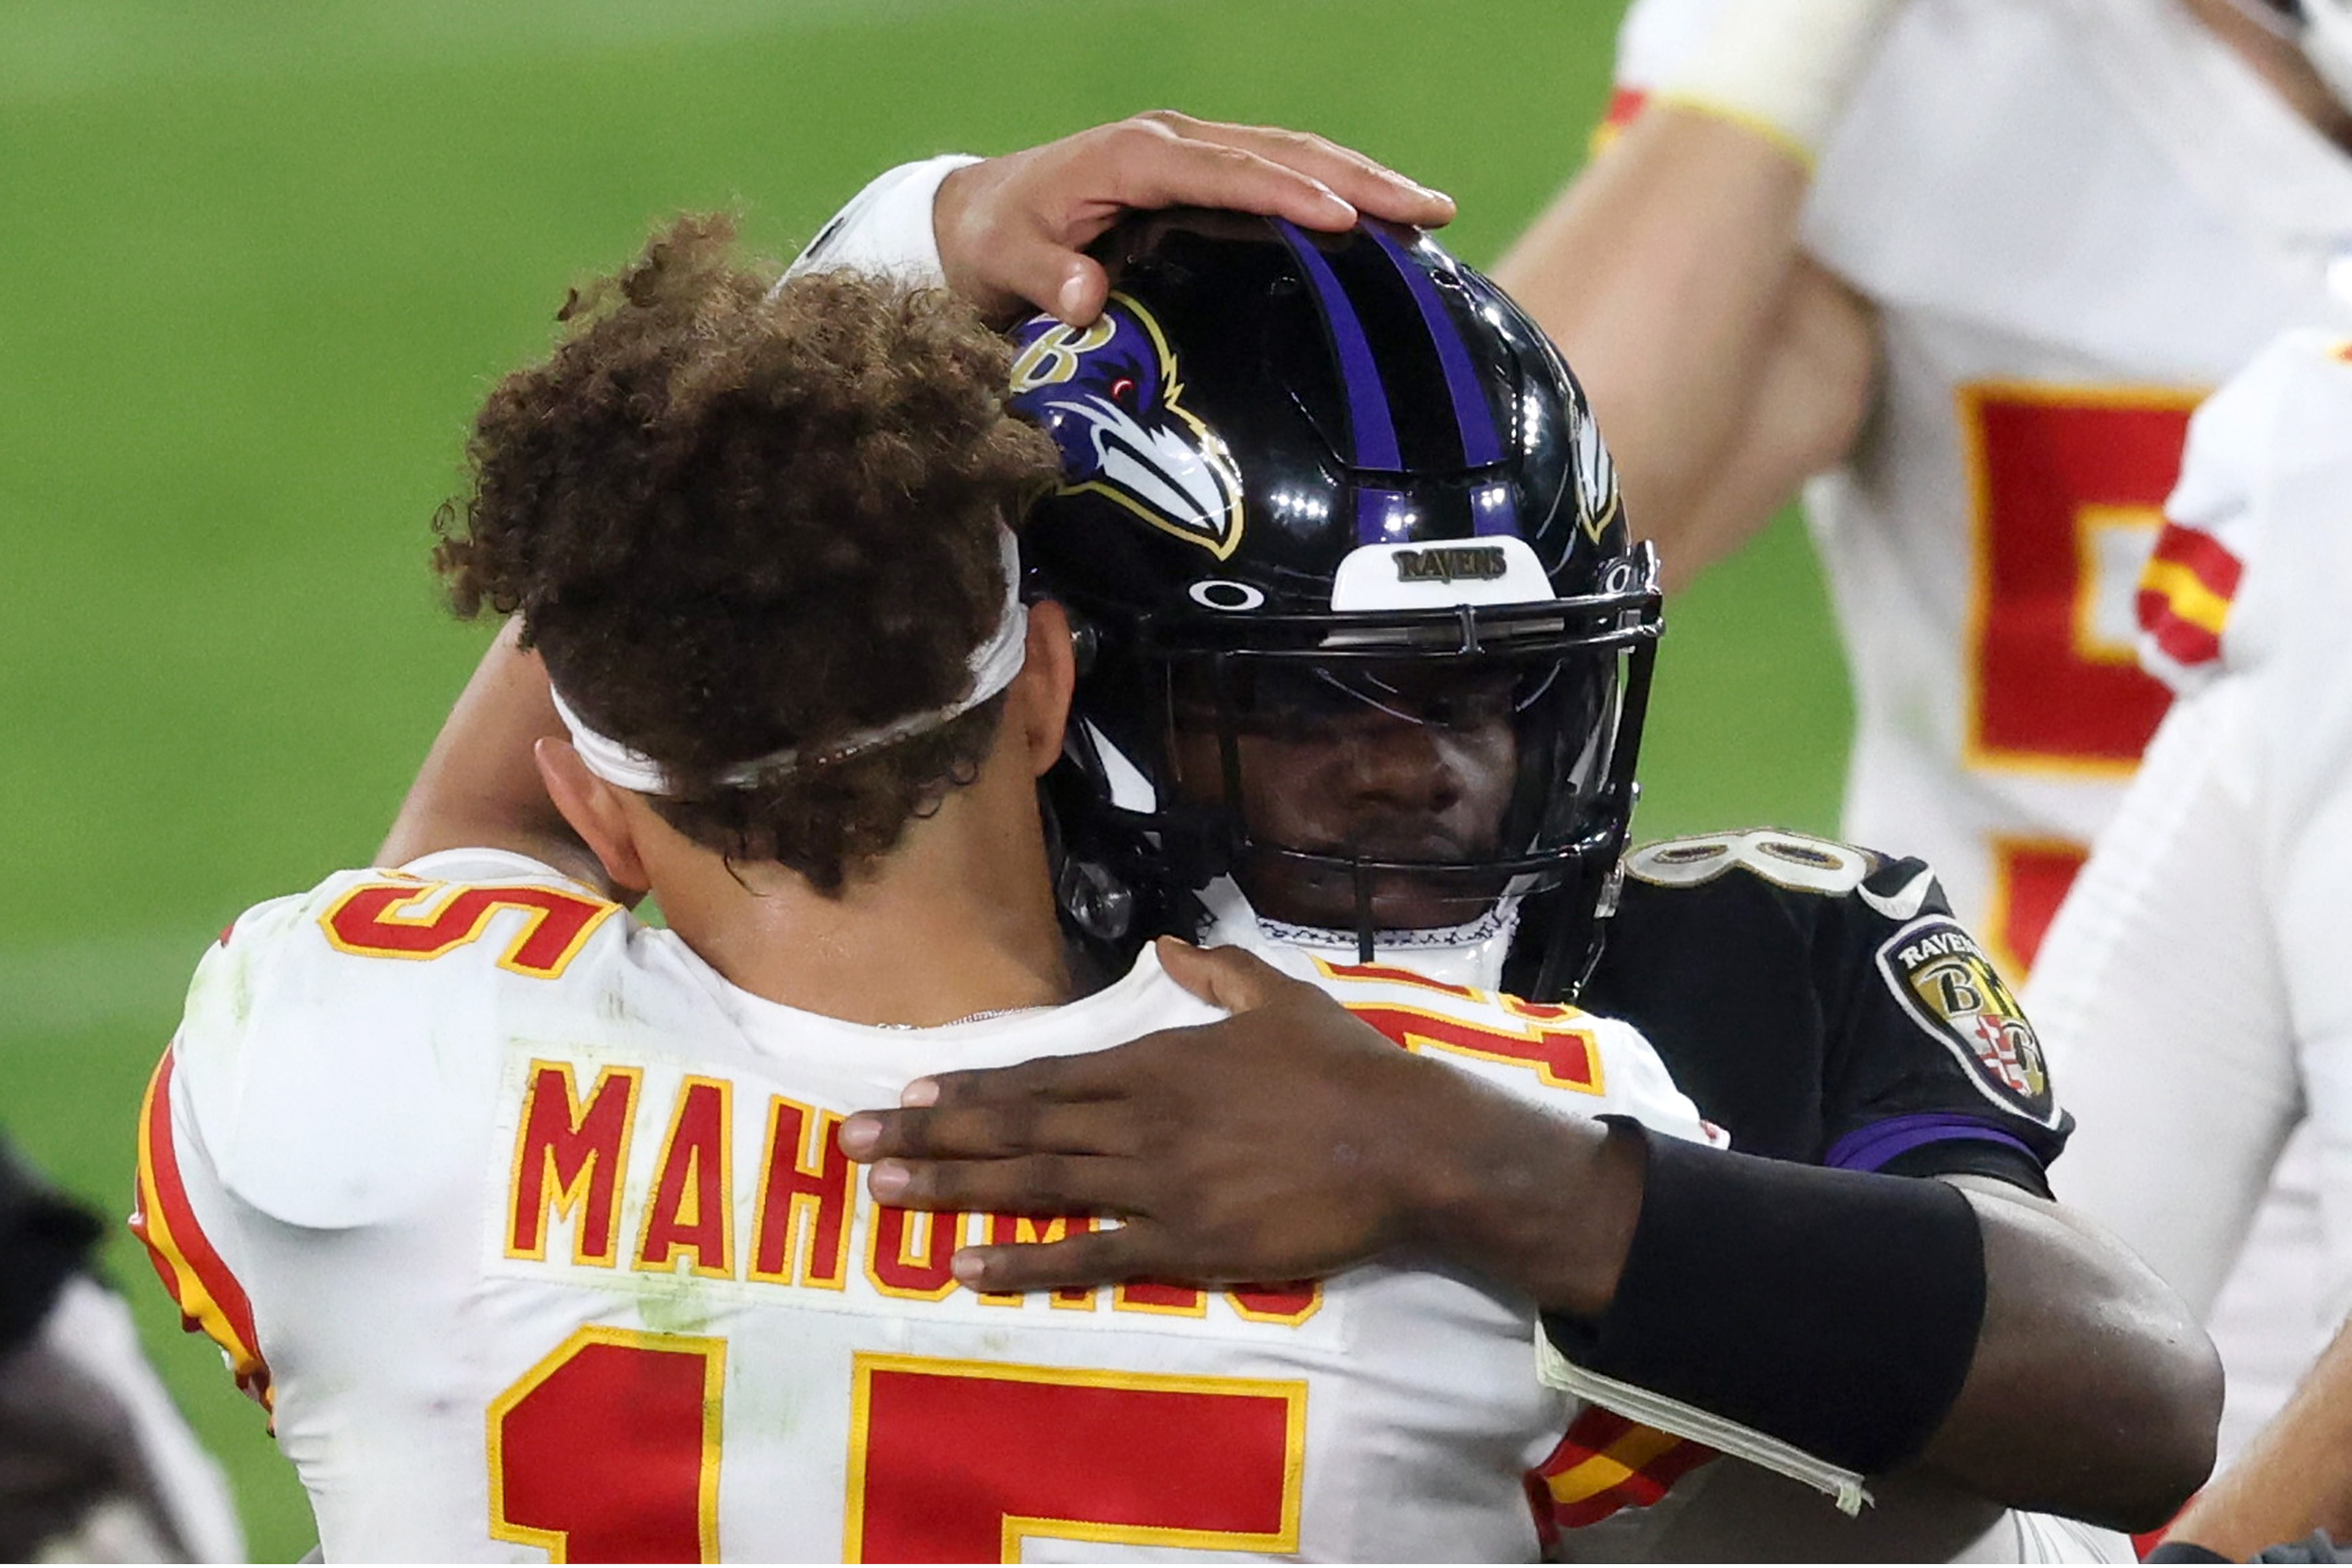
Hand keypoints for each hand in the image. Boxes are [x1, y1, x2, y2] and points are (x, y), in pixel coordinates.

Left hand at [841, 938, 1472, 1291]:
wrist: (1404, 1145)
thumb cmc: (1345, 1072)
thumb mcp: (1280, 1001)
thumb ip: (1218, 972)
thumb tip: (1170, 942)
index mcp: (1159, 1063)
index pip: (1045, 1076)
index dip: (973, 1086)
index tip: (910, 1088)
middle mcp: (1140, 1119)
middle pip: (1017, 1126)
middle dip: (929, 1132)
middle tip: (852, 1139)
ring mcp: (1157, 1183)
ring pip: (1035, 1182)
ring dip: (952, 1186)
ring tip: (883, 1188)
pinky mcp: (1185, 1243)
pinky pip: (1089, 1254)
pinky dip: (1025, 1261)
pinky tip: (966, 1266)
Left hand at [933, 111, 1456, 324]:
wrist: (979, 215)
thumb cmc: (996, 240)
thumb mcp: (1005, 264)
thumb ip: (1044, 279)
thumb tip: (1085, 300)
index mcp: (1133, 158)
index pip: (1225, 171)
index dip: (1285, 194)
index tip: (1344, 219)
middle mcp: (1174, 143)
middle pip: (1281, 153)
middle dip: (1359, 179)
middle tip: (1429, 209)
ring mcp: (1194, 156)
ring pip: (1293, 158)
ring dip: (1362, 181)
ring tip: (1430, 212)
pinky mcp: (1204, 178)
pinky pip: (1280, 178)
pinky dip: (1334, 193)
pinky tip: (1383, 224)